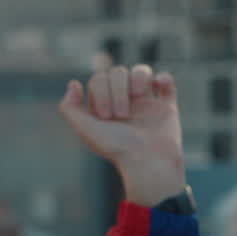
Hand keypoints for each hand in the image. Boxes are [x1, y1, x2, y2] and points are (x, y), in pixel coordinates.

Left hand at [58, 64, 184, 207]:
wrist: (149, 163)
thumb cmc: (117, 150)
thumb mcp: (85, 130)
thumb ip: (69, 108)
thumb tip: (74, 84)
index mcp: (105, 107)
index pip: (99, 80)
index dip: (102, 92)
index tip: (107, 116)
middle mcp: (125, 103)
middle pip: (119, 73)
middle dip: (118, 89)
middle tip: (123, 115)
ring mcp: (147, 104)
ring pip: (141, 72)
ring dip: (139, 77)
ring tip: (140, 96)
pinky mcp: (167, 108)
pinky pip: (167, 83)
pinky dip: (164, 77)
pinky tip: (158, 84)